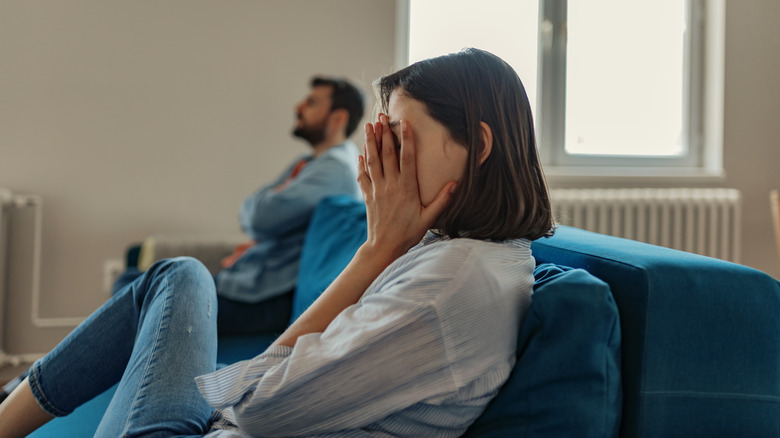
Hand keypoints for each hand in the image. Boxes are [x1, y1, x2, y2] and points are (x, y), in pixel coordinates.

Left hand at [357, 114, 456, 261]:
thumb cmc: (409, 233)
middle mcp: (390, 185)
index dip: (406, 139)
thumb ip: (442, 200)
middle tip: (382, 116)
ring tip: (369, 126)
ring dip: (370, 142)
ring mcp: (377, 190)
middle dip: (384, 133)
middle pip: (387, 154)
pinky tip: (361, 153)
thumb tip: (456, 183)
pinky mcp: (368, 196)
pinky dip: (361, 163)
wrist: (384, 247)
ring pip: (372, 161)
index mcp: (407, 188)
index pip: (407, 158)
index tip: (404, 123)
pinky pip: (363, 176)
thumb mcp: (429, 218)